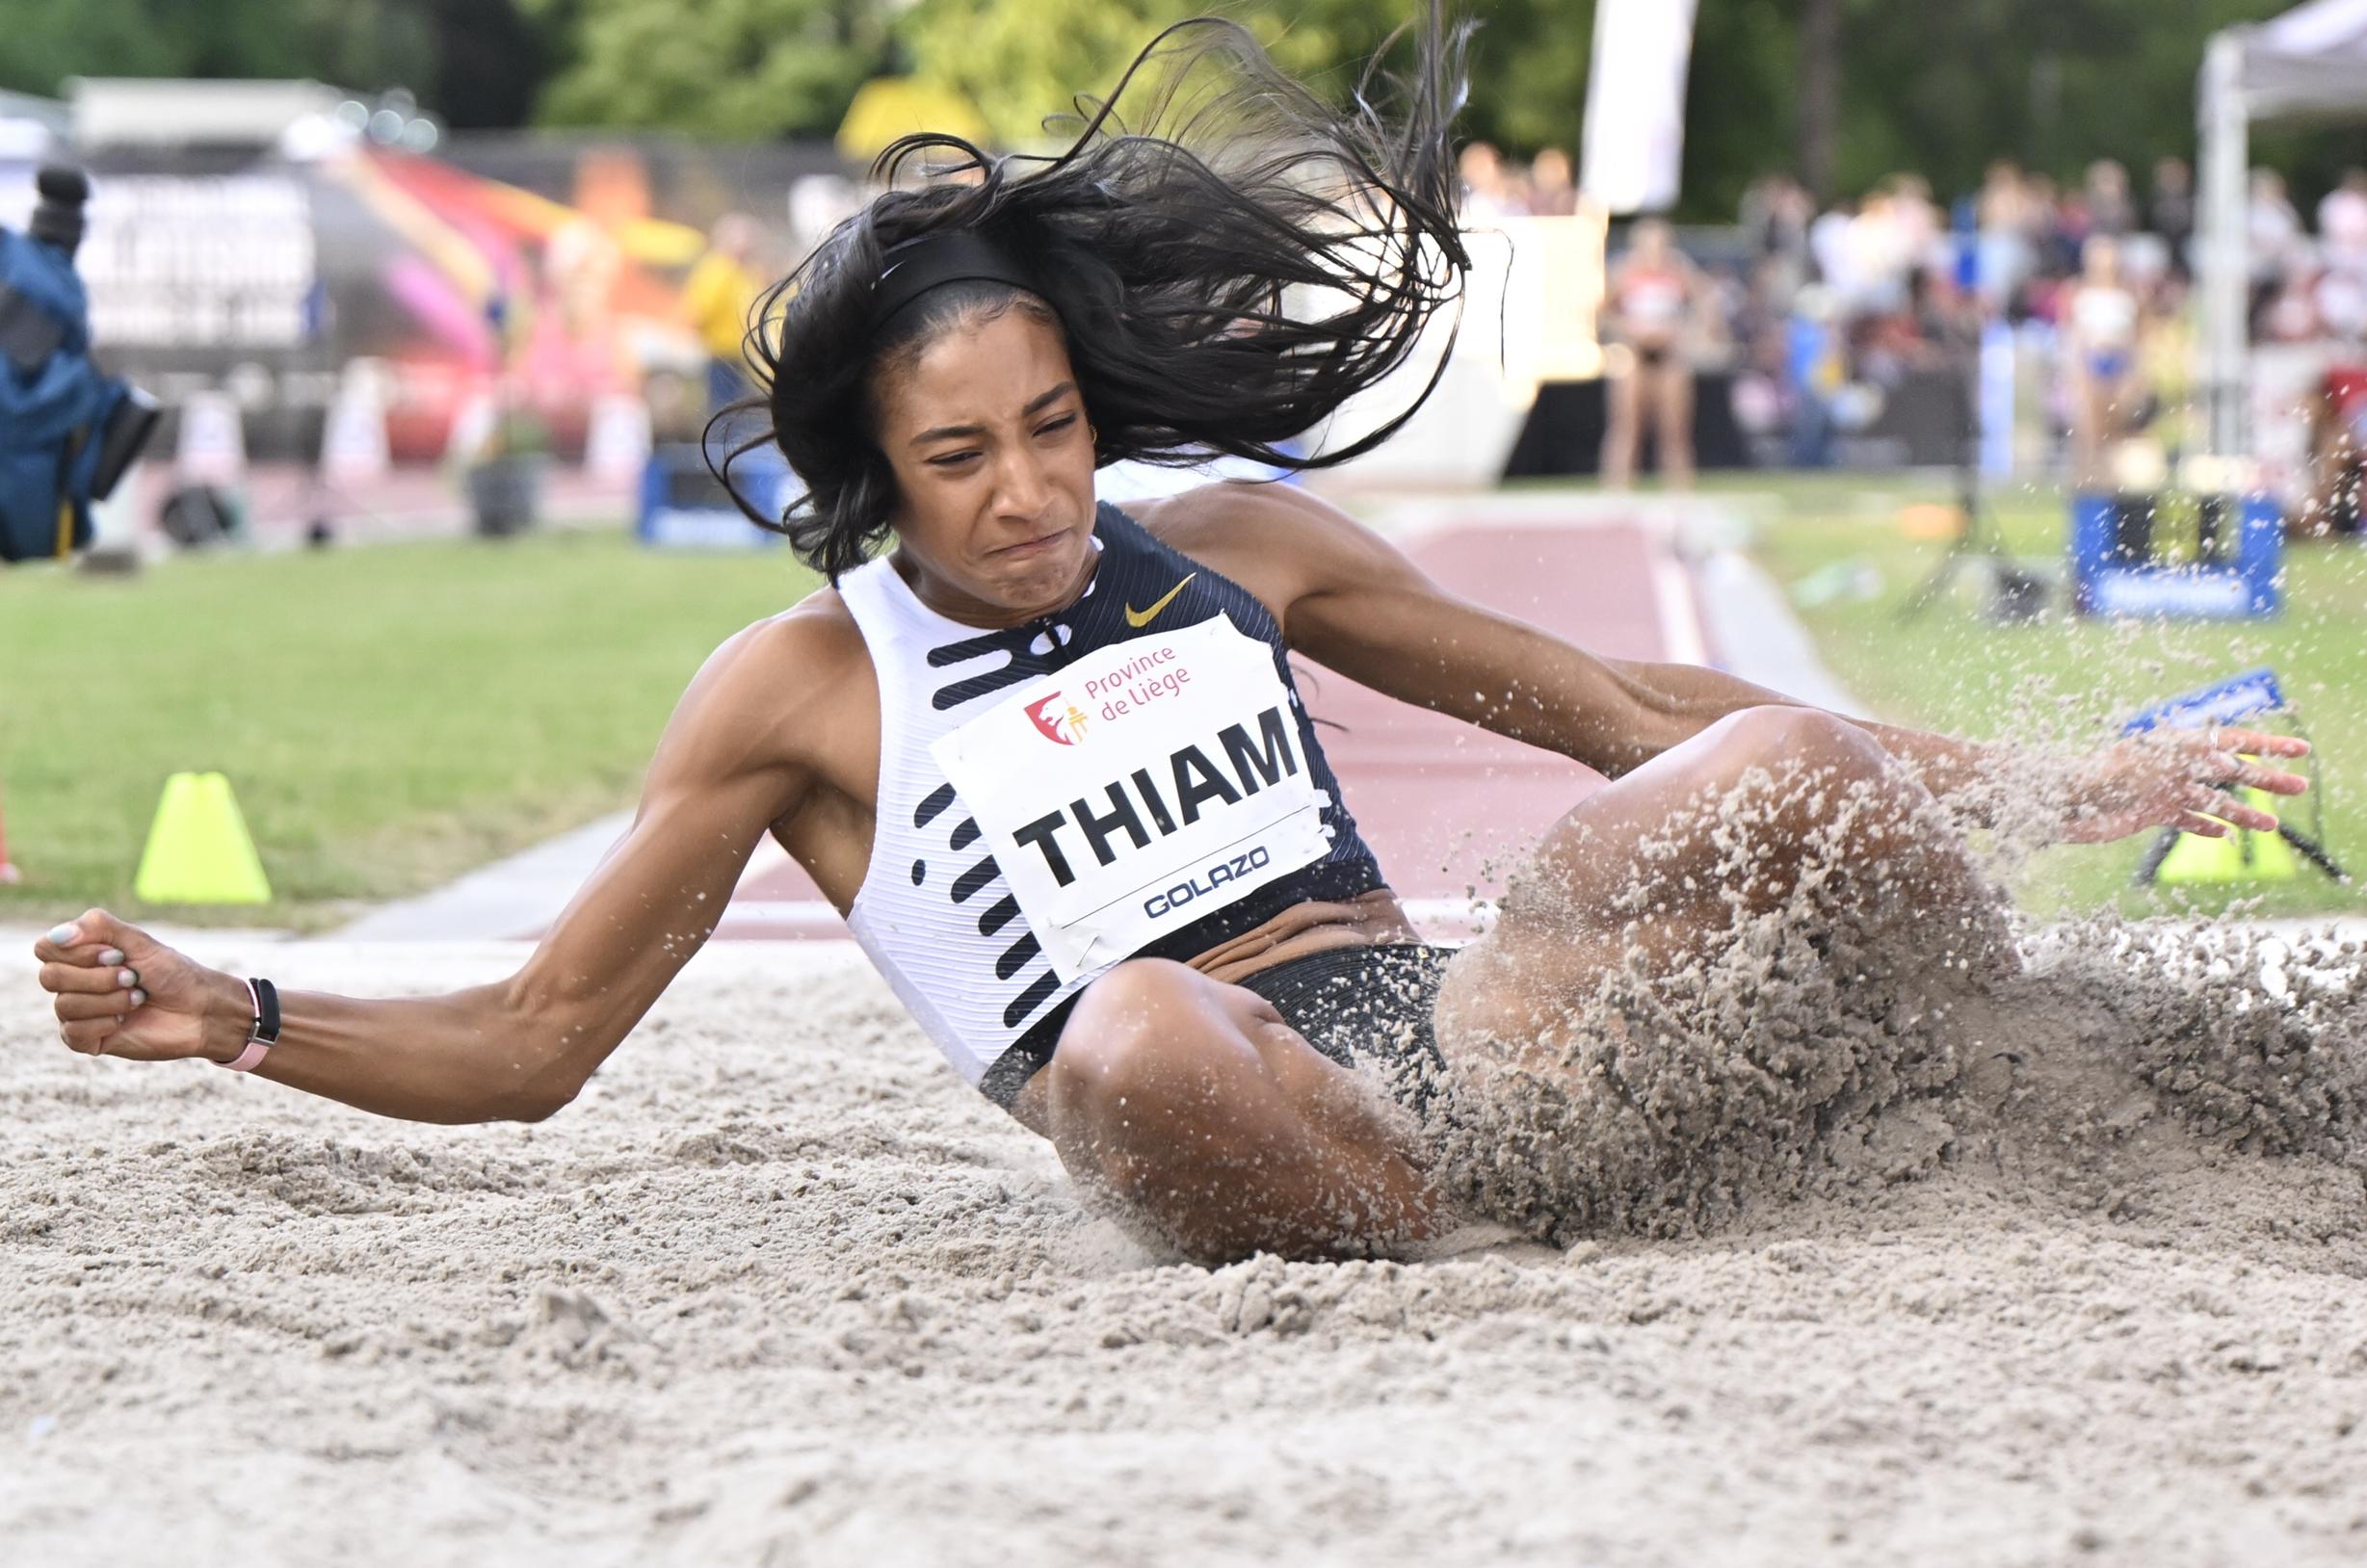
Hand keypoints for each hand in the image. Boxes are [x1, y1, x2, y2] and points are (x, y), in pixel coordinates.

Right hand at [32, 908, 246, 1062]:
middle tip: (133, 977)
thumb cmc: (173, 974)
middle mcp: (72, 984)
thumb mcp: (140, 941)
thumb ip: (98, 927)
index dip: (79, 952)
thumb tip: (57, 935)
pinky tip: (125, 1020)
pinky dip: (104, 1023)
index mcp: (79, 957)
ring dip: (110, 999)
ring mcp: (78, 1013)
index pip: (45, 949)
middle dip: (99, 977)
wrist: (202, 1010)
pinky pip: (73, 1032)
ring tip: (137, 998)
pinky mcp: (87, 1040)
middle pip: (50, 977)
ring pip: (64, 1005)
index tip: (117, 954)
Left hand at [2059, 727, 2310, 844]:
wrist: (2060, 804)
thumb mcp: (2147, 764)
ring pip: (2213, 801)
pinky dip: (2204, 827)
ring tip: (2271, 826)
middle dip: (2266, 779)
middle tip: (2302, 786)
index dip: (2267, 744)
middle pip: (2230, 772)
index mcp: (2177, 746)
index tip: (2299, 749)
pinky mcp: (2148, 813)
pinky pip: (2184, 819)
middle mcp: (2173, 766)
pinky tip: (2222, 835)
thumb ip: (2186, 759)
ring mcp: (2162, 790)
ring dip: (2243, 813)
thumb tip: (2227, 756)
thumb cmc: (2099, 777)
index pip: (2231, 741)